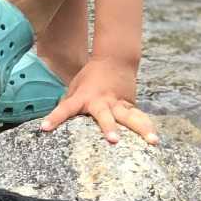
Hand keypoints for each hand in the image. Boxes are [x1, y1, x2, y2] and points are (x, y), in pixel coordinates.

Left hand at [41, 56, 157, 144]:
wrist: (114, 59)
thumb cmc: (90, 77)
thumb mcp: (75, 88)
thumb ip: (68, 105)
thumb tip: (53, 124)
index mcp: (83, 97)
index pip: (65, 108)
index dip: (54, 118)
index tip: (45, 128)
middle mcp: (102, 102)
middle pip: (105, 116)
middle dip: (109, 128)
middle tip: (114, 140)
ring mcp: (119, 104)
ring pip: (131, 117)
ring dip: (141, 129)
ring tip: (152, 141)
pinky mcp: (130, 105)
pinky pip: (139, 118)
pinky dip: (147, 128)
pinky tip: (154, 140)